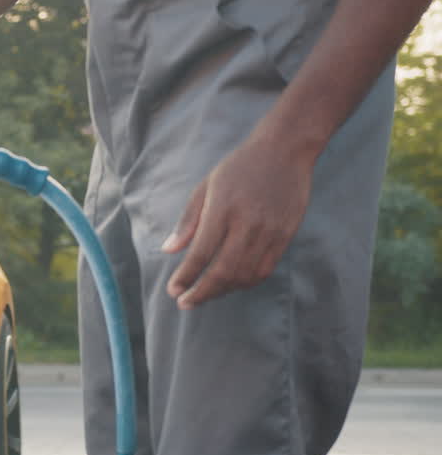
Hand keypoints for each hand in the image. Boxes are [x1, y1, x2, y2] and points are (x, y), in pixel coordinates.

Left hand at [163, 135, 313, 308]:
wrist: (285, 151)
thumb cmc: (239, 167)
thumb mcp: (206, 187)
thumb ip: (188, 221)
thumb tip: (169, 251)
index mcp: (223, 209)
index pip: (201, 253)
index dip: (186, 276)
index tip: (173, 290)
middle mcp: (247, 223)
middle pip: (223, 271)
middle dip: (201, 293)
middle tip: (185, 303)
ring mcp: (270, 231)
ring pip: (245, 275)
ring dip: (222, 291)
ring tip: (205, 295)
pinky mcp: (286, 235)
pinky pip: (265, 269)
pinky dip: (246, 282)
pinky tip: (231, 284)